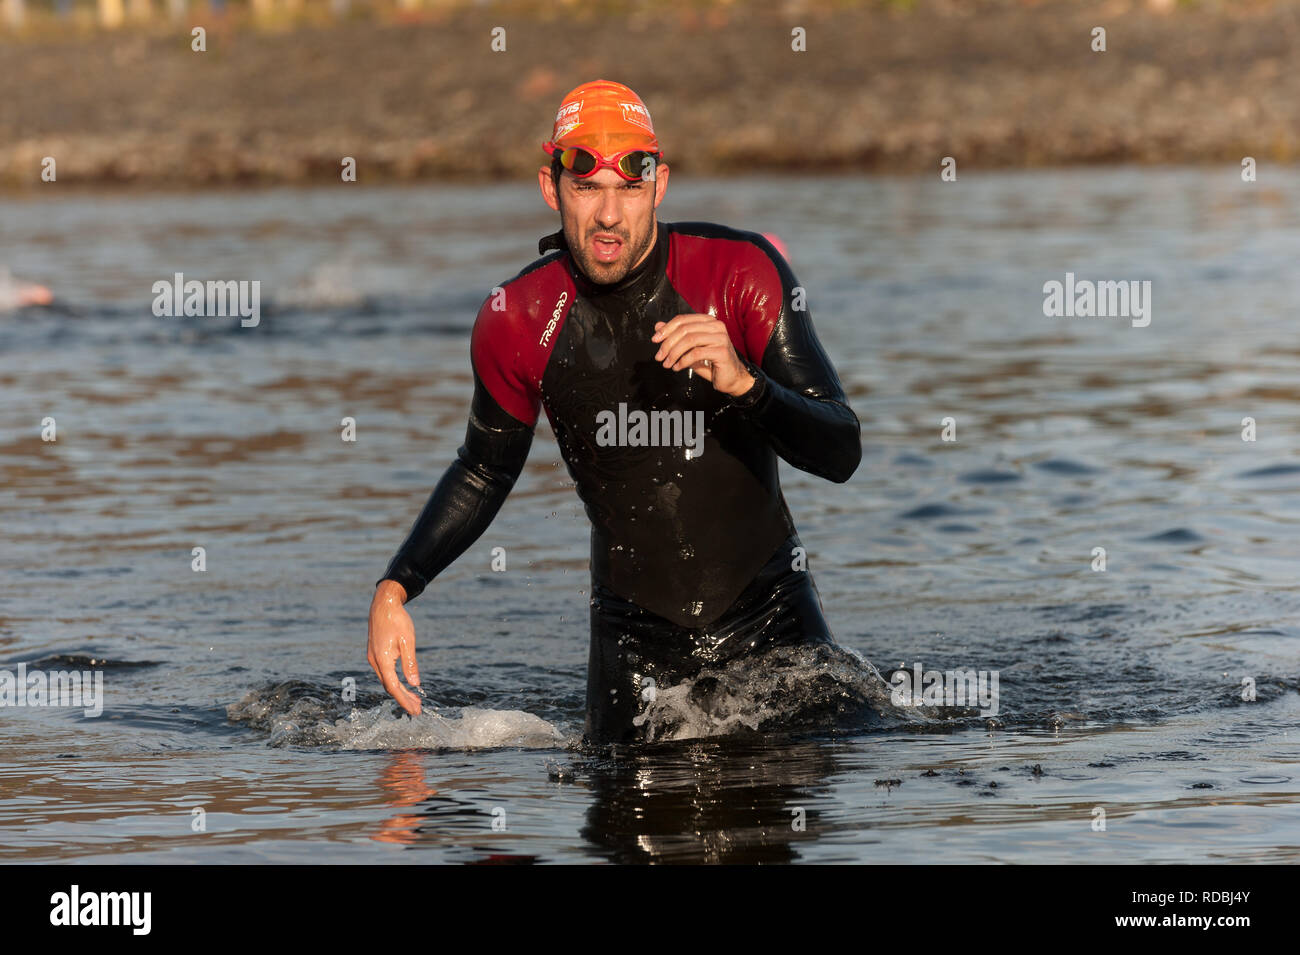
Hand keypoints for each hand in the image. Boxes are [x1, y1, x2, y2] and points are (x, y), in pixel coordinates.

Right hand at [368, 580, 422, 715]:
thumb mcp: (408, 641)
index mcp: (382, 659)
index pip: (393, 687)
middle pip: (389, 687)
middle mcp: (374, 661)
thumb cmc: (397, 620)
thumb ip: (410, 663)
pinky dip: (395, 681)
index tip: (415, 711)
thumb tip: (415, 684)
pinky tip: (405, 684)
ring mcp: (373, 658)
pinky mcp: (375, 654)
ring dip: (400, 691)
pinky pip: (385, 673)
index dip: (404, 700)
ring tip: (415, 700)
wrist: (383, 604)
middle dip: (403, 699)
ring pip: (386, 681)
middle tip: (417, 710)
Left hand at [652, 313, 755, 397]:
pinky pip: (696, 353)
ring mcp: (720, 338)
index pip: (682, 320)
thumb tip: (658, 326)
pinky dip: (683, 361)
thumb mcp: (690, 348)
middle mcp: (716, 326)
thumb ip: (676, 336)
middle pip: (684, 329)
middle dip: (667, 343)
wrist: (731, 378)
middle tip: (659, 356)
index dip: (666, 329)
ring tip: (667, 364)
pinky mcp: (722, 351)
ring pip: (689, 340)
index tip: (655, 340)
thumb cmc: (712, 362)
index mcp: (708, 322)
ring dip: (674, 353)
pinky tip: (678, 367)